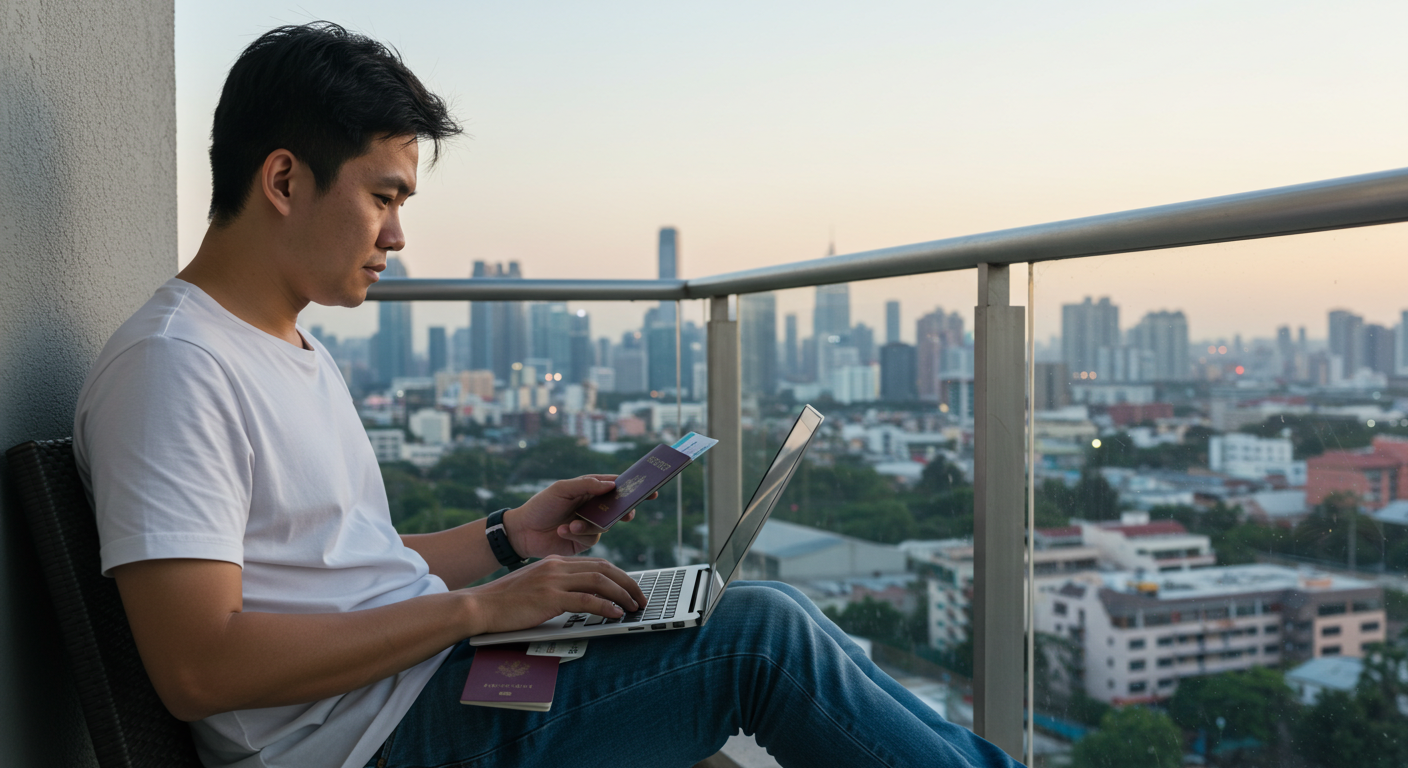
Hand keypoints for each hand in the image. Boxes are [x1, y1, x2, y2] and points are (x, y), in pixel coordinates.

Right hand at [464, 555, 648, 634]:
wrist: (480, 606)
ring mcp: (553, 580)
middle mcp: (557, 566)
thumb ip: (558, 587)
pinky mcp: (549, 597)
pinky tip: (616, 614)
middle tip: (641, 598)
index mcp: (555, 562)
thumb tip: (583, 600)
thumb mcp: (536, 587)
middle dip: (628, 584)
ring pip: (600, 582)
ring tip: (634, 607)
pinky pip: (586, 600)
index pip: (597, 564)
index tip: (630, 588)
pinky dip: (605, 606)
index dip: (619, 576)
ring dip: (622, 595)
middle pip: (604, 569)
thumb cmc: (506, 602)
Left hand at [505, 474, 657, 557]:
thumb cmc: (540, 506)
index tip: (650, 490)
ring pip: (605, 526)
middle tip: (628, 513)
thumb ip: (586, 485)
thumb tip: (611, 484)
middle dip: (624, 510)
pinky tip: (563, 531)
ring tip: (570, 525)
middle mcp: (592, 507)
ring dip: (588, 526)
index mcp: (589, 489)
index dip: (633, 487)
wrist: (523, 532)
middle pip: (618, 507)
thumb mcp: (561, 489)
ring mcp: (589, 524)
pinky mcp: (584, 541)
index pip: (615, 486)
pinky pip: (592, 539)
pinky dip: (579, 535)